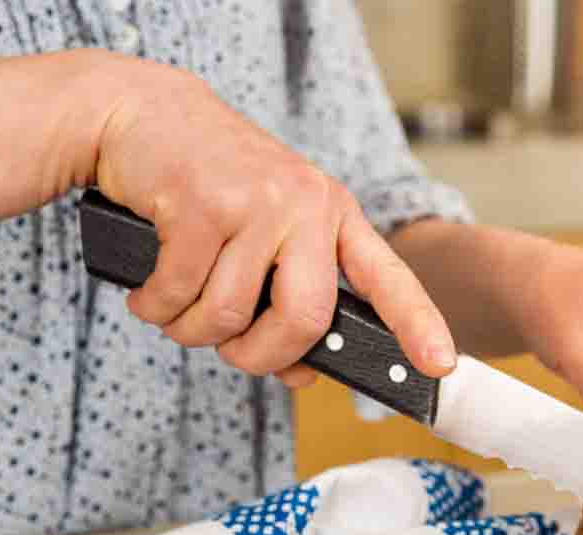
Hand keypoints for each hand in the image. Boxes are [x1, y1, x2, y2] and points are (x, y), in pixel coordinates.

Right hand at [94, 59, 454, 386]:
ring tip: (176, 307)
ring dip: (192, 331)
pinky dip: (156, 308)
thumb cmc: (207, 184)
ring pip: (230, 316)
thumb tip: (303, 374)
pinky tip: (148, 292)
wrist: (140, 112)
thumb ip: (287, 302)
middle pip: (306, 320)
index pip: (388, 278)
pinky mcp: (199, 202)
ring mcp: (256, 201)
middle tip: (232, 351)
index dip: (418, 325)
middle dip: (259, 356)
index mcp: (333, 215)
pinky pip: (179, 294)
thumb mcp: (263, 235)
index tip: (442, 366)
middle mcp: (306, 204)